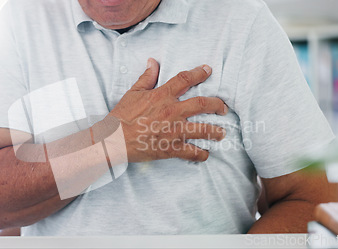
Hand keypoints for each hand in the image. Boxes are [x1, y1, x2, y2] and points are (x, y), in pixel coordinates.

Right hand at [109, 58, 227, 162]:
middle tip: (224, 108)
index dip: (199, 73)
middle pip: (204, 104)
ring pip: (203, 130)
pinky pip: (192, 152)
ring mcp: (174, 131)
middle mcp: (173, 111)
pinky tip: (205, 154)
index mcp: (162, 96)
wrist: (114, 140)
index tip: (208, 70)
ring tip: (221, 133)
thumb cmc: (121, 116)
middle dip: (218, 105)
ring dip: (215, 131)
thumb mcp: (133, 93)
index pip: (185, 79)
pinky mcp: (171, 148)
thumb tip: (153, 62)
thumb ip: (146, 77)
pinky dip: (201, 154)